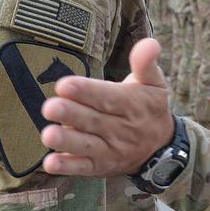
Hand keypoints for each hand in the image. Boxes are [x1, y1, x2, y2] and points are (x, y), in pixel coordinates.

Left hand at [40, 38, 174, 176]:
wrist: (161, 148)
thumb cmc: (150, 108)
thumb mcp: (154, 84)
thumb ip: (146, 63)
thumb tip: (150, 43)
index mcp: (133, 105)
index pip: (109, 98)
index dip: (87, 91)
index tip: (65, 84)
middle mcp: (122, 129)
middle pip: (94, 121)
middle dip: (71, 114)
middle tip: (50, 107)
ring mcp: (111, 150)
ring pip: (88, 145)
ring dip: (67, 141)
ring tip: (48, 134)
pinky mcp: (101, 166)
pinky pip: (84, 167)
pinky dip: (67, 166)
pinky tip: (50, 163)